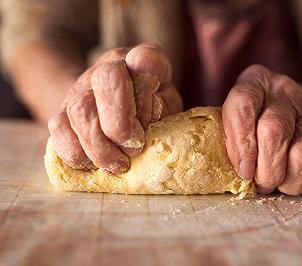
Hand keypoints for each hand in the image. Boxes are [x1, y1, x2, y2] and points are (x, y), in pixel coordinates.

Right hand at [48, 43, 182, 173]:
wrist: (116, 118)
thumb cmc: (153, 114)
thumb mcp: (168, 109)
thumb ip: (164, 112)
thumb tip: (146, 122)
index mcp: (142, 61)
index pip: (145, 61)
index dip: (146, 95)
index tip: (150, 121)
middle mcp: (111, 66)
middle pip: (107, 79)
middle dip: (120, 123)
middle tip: (133, 149)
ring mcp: (82, 86)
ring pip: (81, 109)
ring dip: (101, 147)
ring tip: (119, 164)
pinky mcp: (61, 111)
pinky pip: (59, 129)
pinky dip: (77, 153)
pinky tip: (93, 164)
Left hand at [222, 65, 301, 200]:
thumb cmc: (257, 121)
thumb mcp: (237, 116)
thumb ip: (228, 134)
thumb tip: (218, 168)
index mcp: (256, 81)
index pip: (243, 105)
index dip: (240, 143)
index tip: (242, 170)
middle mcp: (286, 92)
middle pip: (274, 132)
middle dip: (265, 170)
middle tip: (261, 183)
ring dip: (288, 182)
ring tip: (279, 184)